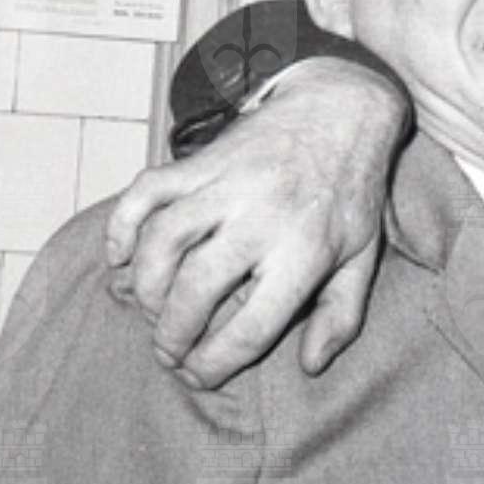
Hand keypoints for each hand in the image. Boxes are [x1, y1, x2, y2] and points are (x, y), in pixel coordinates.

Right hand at [102, 57, 407, 385]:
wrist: (340, 107)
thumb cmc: (351, 192)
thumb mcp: (362, 256)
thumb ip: (341, 315)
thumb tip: (310, 365)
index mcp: (306, 250)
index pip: (250, 327)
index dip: (215, 363)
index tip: (199, 376)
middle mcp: (262, 216)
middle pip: (196, 289)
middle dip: (171, 334)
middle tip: (167, 351)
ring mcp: (228, 183)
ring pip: (163, 241)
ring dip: (146, 286)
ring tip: (152, 310)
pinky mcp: (203, 158)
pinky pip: (147, 190)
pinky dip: (122, 224)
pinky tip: (120, 255)